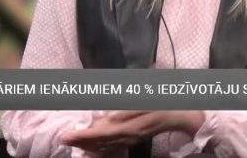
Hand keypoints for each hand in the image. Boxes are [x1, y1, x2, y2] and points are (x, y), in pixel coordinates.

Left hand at [61, 110, 204, 153]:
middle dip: (81, 141)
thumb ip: (126, 109)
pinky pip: (114, 146)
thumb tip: (108, 117)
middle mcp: (127, 135)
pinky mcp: (135, 137)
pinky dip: (101, 146)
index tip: (67, 136)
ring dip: (89, 144)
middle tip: (64, 139)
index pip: (99, 134)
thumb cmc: (162, 101)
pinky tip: (94, 145)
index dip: (82, 136)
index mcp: (128, 126)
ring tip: (74, 142)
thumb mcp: (144, 100)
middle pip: (100, 142)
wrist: (182, 113)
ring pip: (106, 145)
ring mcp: (131, 138)